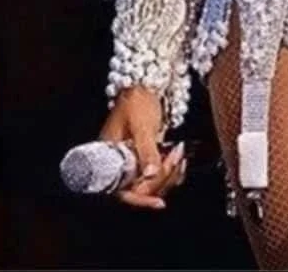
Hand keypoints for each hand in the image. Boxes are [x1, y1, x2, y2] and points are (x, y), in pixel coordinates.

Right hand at [98, 86, 186, 210]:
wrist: (144, 84)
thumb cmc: (136, 100)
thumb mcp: (142, 125)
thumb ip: (146, 149)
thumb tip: (151, 174)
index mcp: (108, 157)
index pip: (120, 190)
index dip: (139, 199)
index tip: (158, 203)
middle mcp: (118, 164)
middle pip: (139, 188)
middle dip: (162, 178)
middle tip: (176, 157)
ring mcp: (131, 162)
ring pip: (151, 183)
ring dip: (169, 174)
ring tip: (179, 154)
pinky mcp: (144, 159)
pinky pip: (157, 175)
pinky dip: (171, 171)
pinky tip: (179, 159)